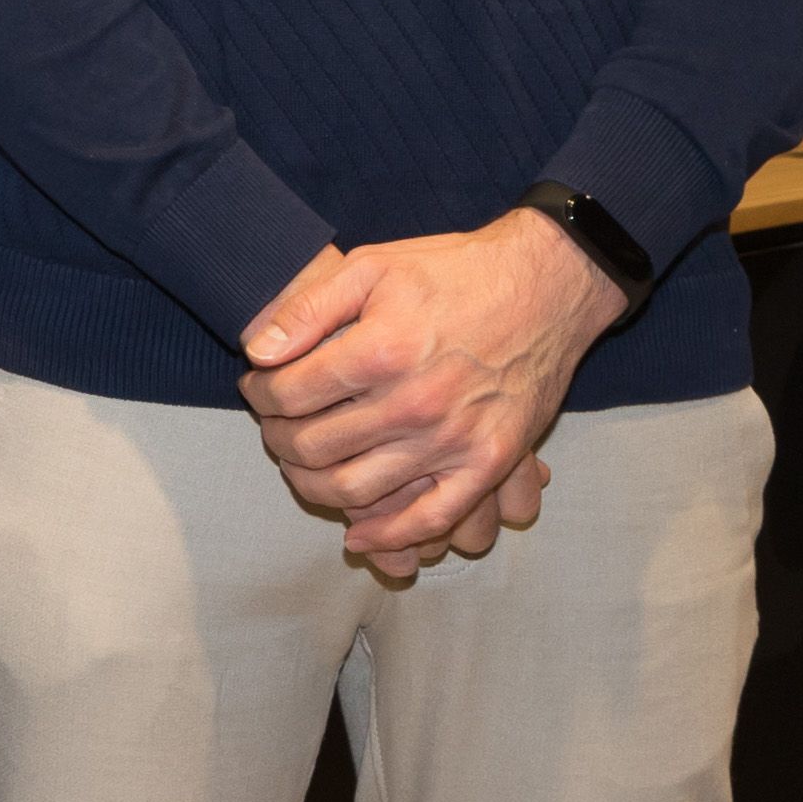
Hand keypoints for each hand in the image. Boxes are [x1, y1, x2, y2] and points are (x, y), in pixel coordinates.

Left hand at [237, 212, 625, 576]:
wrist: (545, 286)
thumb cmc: (455, 272)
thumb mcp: (373, 266)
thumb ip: (308, 308)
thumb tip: (256, 351)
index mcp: (380, 351)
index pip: (289, 394)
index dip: (259, 394)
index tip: (257, 387)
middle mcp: (413, 404)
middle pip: (313, 446)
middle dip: (277, 439)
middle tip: (274, 426)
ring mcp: (452, 440)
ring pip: (355, 490)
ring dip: (312, 486)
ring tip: (301, 465)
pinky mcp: (487, 462)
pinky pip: (430, 518)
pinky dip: (386, 536)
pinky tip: (356, 536)